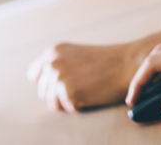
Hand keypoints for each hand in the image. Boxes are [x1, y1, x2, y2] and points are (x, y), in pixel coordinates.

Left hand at [27, 41, 144, 111]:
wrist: (126, 64)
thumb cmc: (104, 62)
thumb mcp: (75, 56)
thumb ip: (57, 64)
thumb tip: (39, 82)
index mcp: (52, 51)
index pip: (34, 75)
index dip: (47, 83)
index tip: (62, 85)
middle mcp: (51, 62)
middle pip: (43, 92)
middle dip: (58, 95)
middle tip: (81, 89)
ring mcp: (58, 77)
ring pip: (52, 103)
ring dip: (67, 103)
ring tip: (85, 92)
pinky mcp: (68, 92)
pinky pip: (67, 109)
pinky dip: (78, 107)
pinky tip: (90, 95)